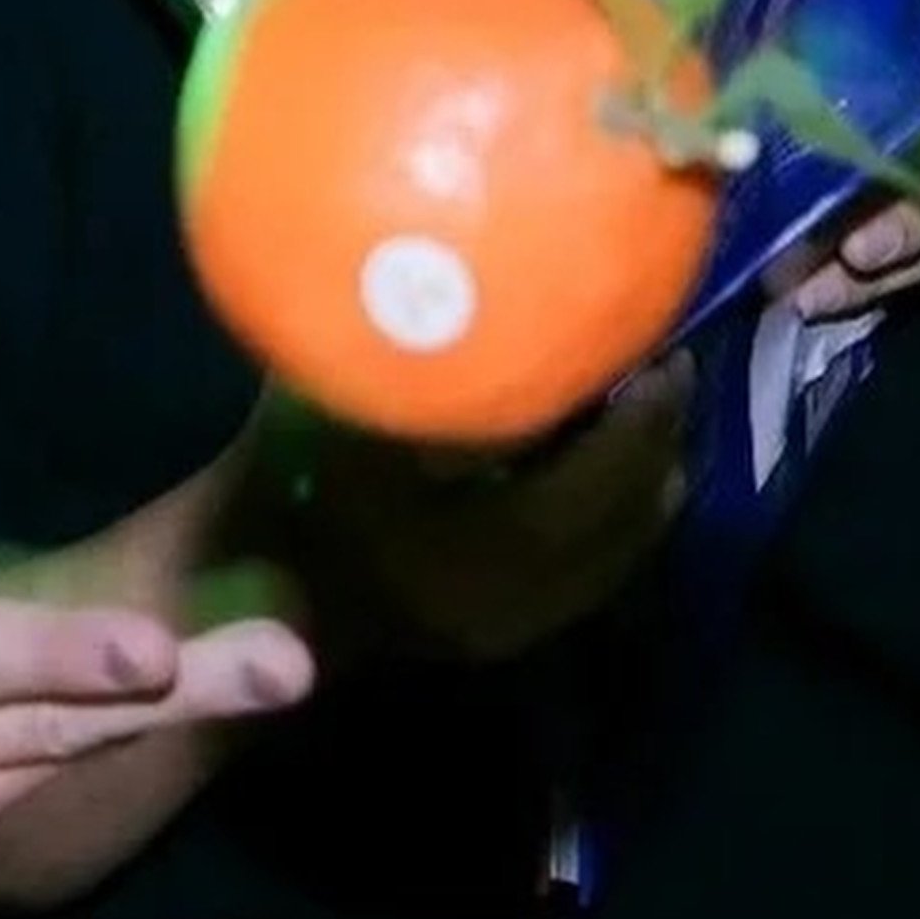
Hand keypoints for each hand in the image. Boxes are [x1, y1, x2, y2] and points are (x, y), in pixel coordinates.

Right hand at [275, 349, 690, 664]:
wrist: (254, 590)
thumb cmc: (286, 492)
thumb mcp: (337, 424)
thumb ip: (407, 375)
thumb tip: (468, 286)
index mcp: (481, 553)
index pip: (597, 485)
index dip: (641, 420)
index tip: (660, 351)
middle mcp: (517, 603)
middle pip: (629, 518)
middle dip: (657, 441)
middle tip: (665, 366)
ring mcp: (517, 627)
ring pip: (622, 549)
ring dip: (644, 478)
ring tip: (645, 407)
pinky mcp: (510, 632)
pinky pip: (599, 572)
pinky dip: (617, 515)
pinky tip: (606, 466)